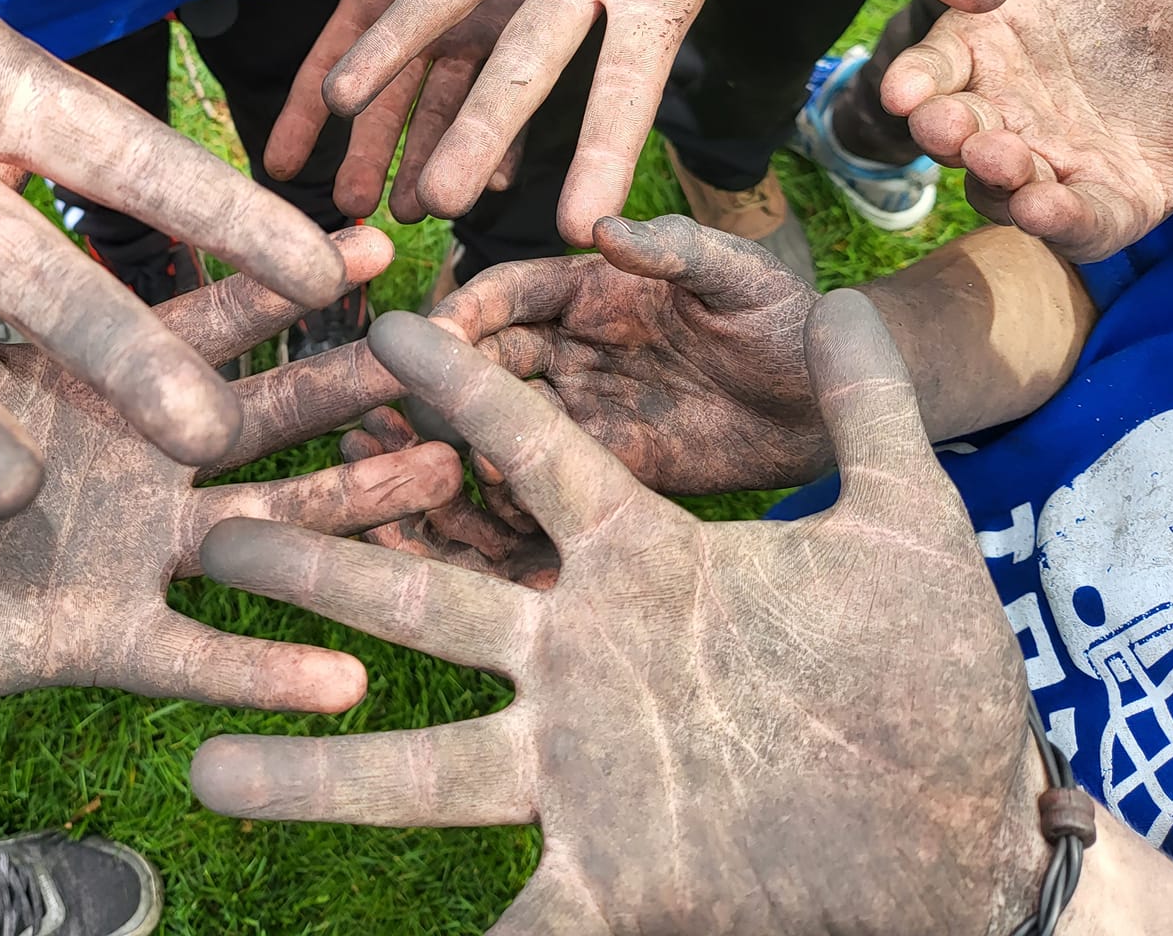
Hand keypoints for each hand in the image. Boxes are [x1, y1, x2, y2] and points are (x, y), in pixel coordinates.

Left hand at [0, 228, 464, 711]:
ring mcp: (124, 551)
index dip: (288, 286)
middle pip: (265, 416)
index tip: (371, 248)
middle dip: (351, 386)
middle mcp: (132, 461)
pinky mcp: (94, 638)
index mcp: (93, 380)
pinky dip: (262, 670)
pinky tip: (344, 678)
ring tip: (439, 486)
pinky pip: (190, 659)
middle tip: (450, 358)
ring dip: (349, 516)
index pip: (211, 322)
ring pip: (262, 532)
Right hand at [191, 297, 1045, 933]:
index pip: (532, 458)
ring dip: (315, 774)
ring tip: (206, 778)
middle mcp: (587, 661)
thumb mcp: (906, 526)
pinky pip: (517, 927)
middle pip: (428, 603)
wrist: (966, 829)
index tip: (387, 330)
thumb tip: (862, 300)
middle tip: (219, 536)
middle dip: (321, 571)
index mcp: (644, 566)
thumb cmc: (931, 673)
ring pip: (425, 765)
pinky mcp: (616, 881)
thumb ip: (871, 410)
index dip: (463, 394)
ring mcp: (588, 774)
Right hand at [229, 0, 527, 218]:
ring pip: (454, 109)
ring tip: (419, 209)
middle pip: (392, 100)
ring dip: (437, 159)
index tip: (280, 165)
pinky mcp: (543, 26)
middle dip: (372, 154)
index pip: (336, 58)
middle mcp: (433, 17)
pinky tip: (497, 180)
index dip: (306, 112)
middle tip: (354, 205)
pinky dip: (511, 139)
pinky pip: (526, 94)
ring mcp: (487, 26)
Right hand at [434, 215, 827, 495]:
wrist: (833, 411)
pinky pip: (540, 480)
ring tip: (446, 467)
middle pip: (486, 361)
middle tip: (410, 410)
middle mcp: (572, 348)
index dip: (467, 311)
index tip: (433, 335)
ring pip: (499, 423)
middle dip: (444, 381)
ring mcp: (583, 410)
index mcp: (592, 289)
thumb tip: (602, 228)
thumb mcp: (743, 276)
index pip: (509, 294)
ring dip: (465, 442)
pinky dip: (508, 495)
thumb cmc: (789, 322)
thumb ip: (678, 250)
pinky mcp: (604, 468)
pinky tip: (493, 515)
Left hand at [885, 0, 1172, 268]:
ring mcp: (1010, 105)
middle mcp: (1054, 160)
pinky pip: (935, 73)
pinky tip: (901, 78)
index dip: (1065, 222)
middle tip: (991, 151)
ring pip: (959, 135)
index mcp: (1119, 192)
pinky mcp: (980, 48)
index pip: (1081, 226)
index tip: (1054, 208)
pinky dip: (916, 78)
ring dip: (940, 130)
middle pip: (1006, 186)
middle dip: (995, 172)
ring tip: (933, 116)